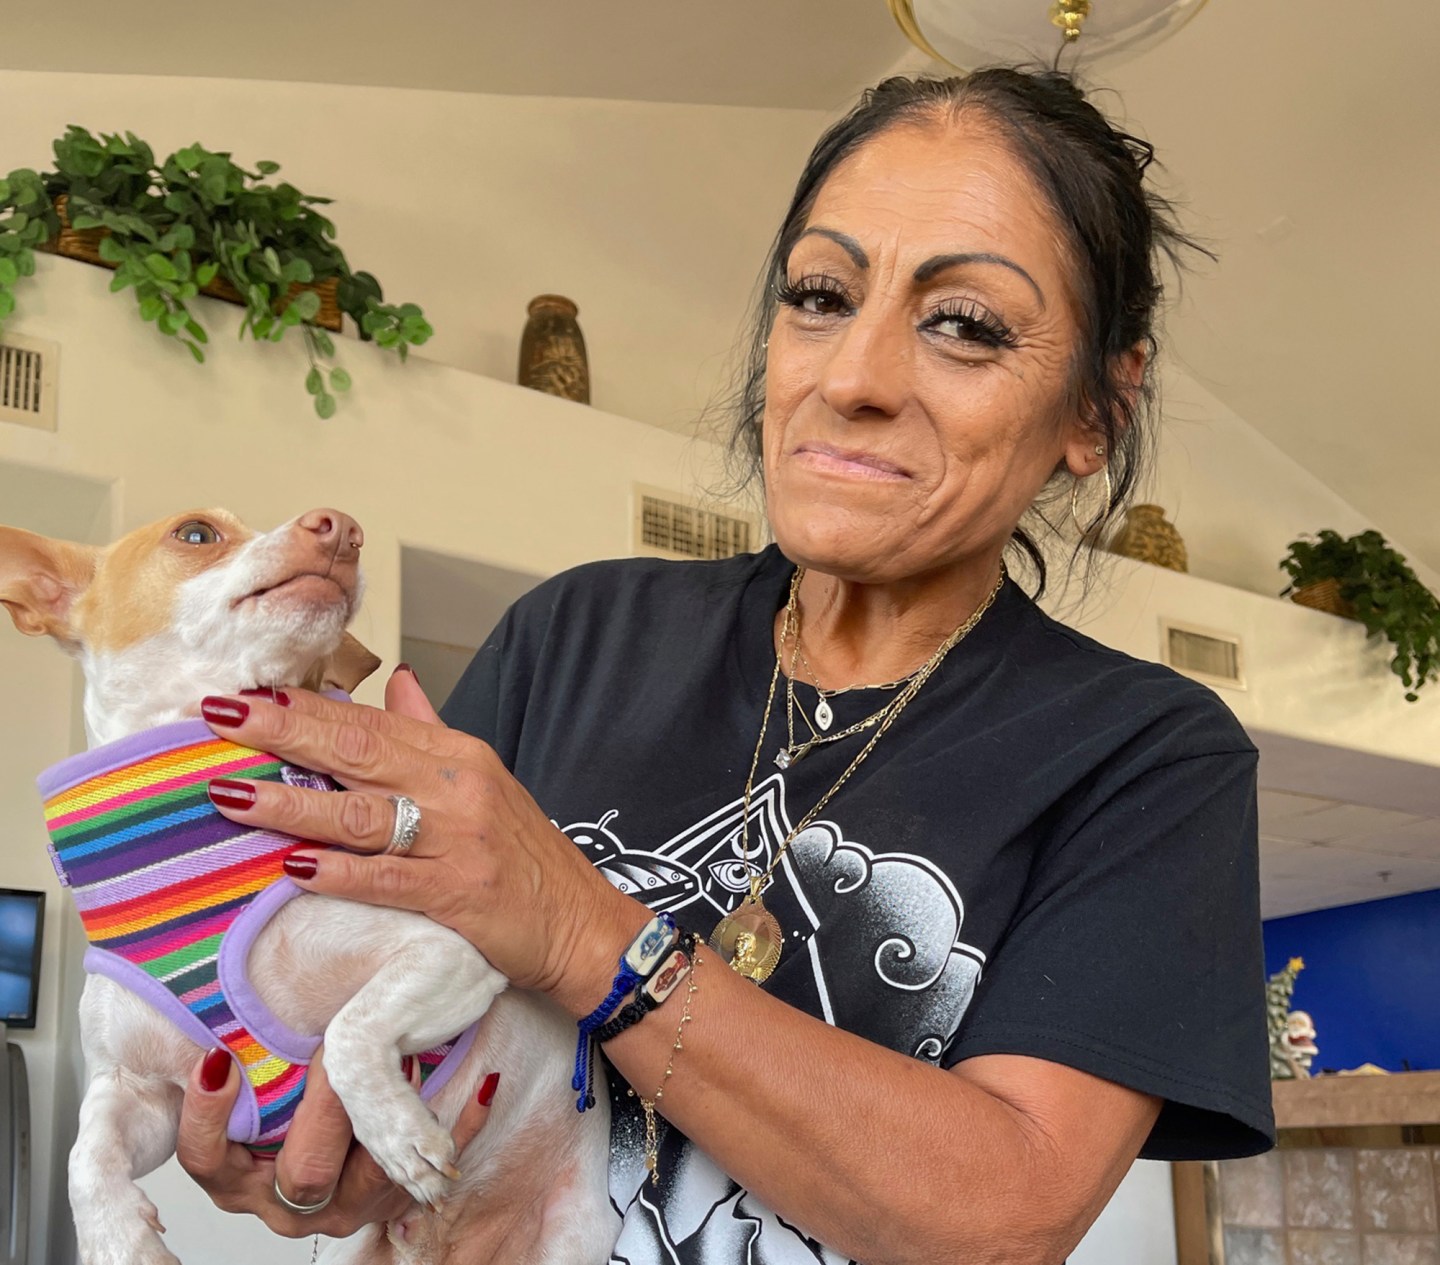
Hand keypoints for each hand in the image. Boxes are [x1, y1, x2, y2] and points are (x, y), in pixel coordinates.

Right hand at [176, 1045, 497, 1236]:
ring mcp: (344, 1203)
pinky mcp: (394, 1196)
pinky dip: (462, 1124)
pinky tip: (484, 1082)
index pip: (207, 1158)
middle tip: (338, 1048)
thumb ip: (224, 1052)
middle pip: (303, 1174)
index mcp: (236, 1174)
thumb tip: (209, 1006)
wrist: (356, 1107)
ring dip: (392, 1117)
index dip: (208, 1116)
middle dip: (326, 1108)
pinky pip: (433, 1167)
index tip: (221, 1058)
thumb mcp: (243, 1064)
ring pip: (372, 1176)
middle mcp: (285, 1198)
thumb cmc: (284, 1073)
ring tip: (409, 1054)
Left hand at [200, 670, 647, 1010]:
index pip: (371, 721)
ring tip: (230, 794)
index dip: (307, 707)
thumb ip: (430, 729)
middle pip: (357, 753)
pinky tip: (293, 866)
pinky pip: (386, 878)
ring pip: (362, 814)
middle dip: (283, 733)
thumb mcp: (484, 780)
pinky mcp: (456, 892)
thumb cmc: (524, 855)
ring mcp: (456, 839)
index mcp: (458, 755)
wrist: (580, 922)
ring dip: (292, 804)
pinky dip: (339, 872)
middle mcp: (456, 787)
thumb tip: (393, 680)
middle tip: (220, 717)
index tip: (250, 693)